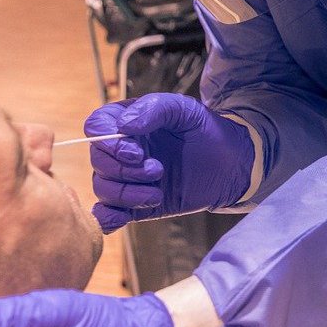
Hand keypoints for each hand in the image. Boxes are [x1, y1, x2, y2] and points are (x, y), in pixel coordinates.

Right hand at [86, 93, 255, 232]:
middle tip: (157, 170)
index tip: (136, 152)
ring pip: (103, 188)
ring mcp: (127, 178)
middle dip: (124, 170)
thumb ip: (155, 108)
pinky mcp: (135, 205)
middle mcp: (122, 149)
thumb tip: (124, 125)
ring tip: (157, 192)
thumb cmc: (207, 131)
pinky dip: (107, 218)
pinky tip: (122, 218)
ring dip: (127, 194)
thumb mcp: (186, 110)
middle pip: (98, 160)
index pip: (96, 126)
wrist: (231, 165)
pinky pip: (107, 214)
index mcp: (128, 121)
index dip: (108, 141)